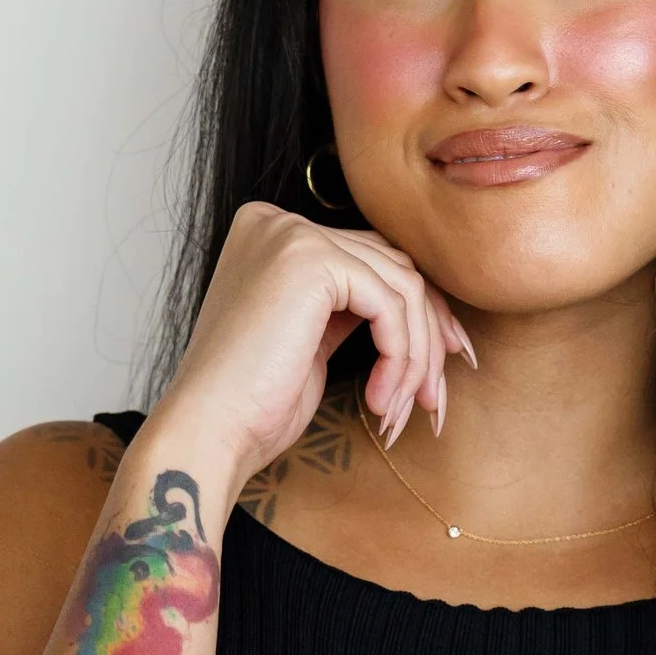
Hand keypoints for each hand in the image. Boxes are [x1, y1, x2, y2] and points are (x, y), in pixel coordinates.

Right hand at [162, 199, 474, 489]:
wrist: (210, 432)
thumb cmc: (253, 404)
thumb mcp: (310, 339)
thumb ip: (350, 306)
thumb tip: (423, 307)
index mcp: (272, 233)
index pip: (371, 258)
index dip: (418, 311)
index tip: (445, 360)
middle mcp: (278, 222)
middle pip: (392, 266)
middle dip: (428, 333)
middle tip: (435, 395)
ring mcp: (291, 235)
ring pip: (401, 286)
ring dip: (416, 356)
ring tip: (403, 408)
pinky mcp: (309, 261)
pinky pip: (390, 304)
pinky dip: (400, 356)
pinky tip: (381, 399)